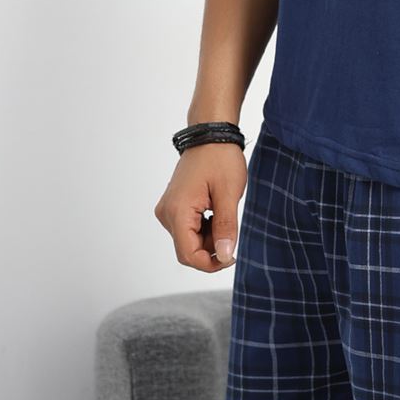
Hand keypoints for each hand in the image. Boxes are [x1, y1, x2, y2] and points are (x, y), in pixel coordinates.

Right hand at [154, 143, 246, 272]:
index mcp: (178, 211)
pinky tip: (216, 213)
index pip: (188, 256)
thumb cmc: (220, 159)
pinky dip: (204, 230)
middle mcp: (166, 213)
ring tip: (224, 215)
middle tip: (232, 233)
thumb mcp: (229, 195)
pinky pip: (187, 230)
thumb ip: (226, 227)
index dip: (211, 264)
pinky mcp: (173, 207)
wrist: (210, 136)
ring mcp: (168, 210)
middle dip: (211, 250)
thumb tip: (225, 255)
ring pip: (188, 242)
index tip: (232, 256)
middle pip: (187, 251)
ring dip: (209, 239)